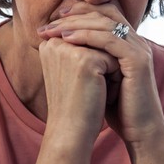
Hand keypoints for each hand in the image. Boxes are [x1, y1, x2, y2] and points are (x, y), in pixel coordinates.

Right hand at [35, 26, 118, 146]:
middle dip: (103, 63)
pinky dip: (114, 77)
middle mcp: (55, 42)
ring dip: (110, 69)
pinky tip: (102, 94)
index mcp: (49, 43)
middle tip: (90, 88)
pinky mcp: (85, 59)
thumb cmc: (73, 104)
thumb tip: (100, 32)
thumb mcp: (70, 71)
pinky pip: (114, 58)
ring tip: (96, 91)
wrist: (70, 132)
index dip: (94, 59)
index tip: (83, 83)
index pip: (87, 37)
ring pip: (107, 48)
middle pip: (98, 40)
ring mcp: (69, 49)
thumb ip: (77, 48)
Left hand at [36, 3, 163, 149]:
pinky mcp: (138, 61)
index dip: (79, 12)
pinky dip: (88, 37)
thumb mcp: (97, 77)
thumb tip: (58, 48)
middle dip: (74, 16)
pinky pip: (110, 40)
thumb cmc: (117, 107)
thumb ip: (86, 59)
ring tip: (53, 30)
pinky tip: (68, 39)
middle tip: (48, 23)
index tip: (54, 18)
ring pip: (105, 24)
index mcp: (127, 42)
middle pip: (104, 14)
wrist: (139, 130)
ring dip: (76, 24)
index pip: (103, 14)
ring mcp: (139, 49)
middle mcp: (135, 41)